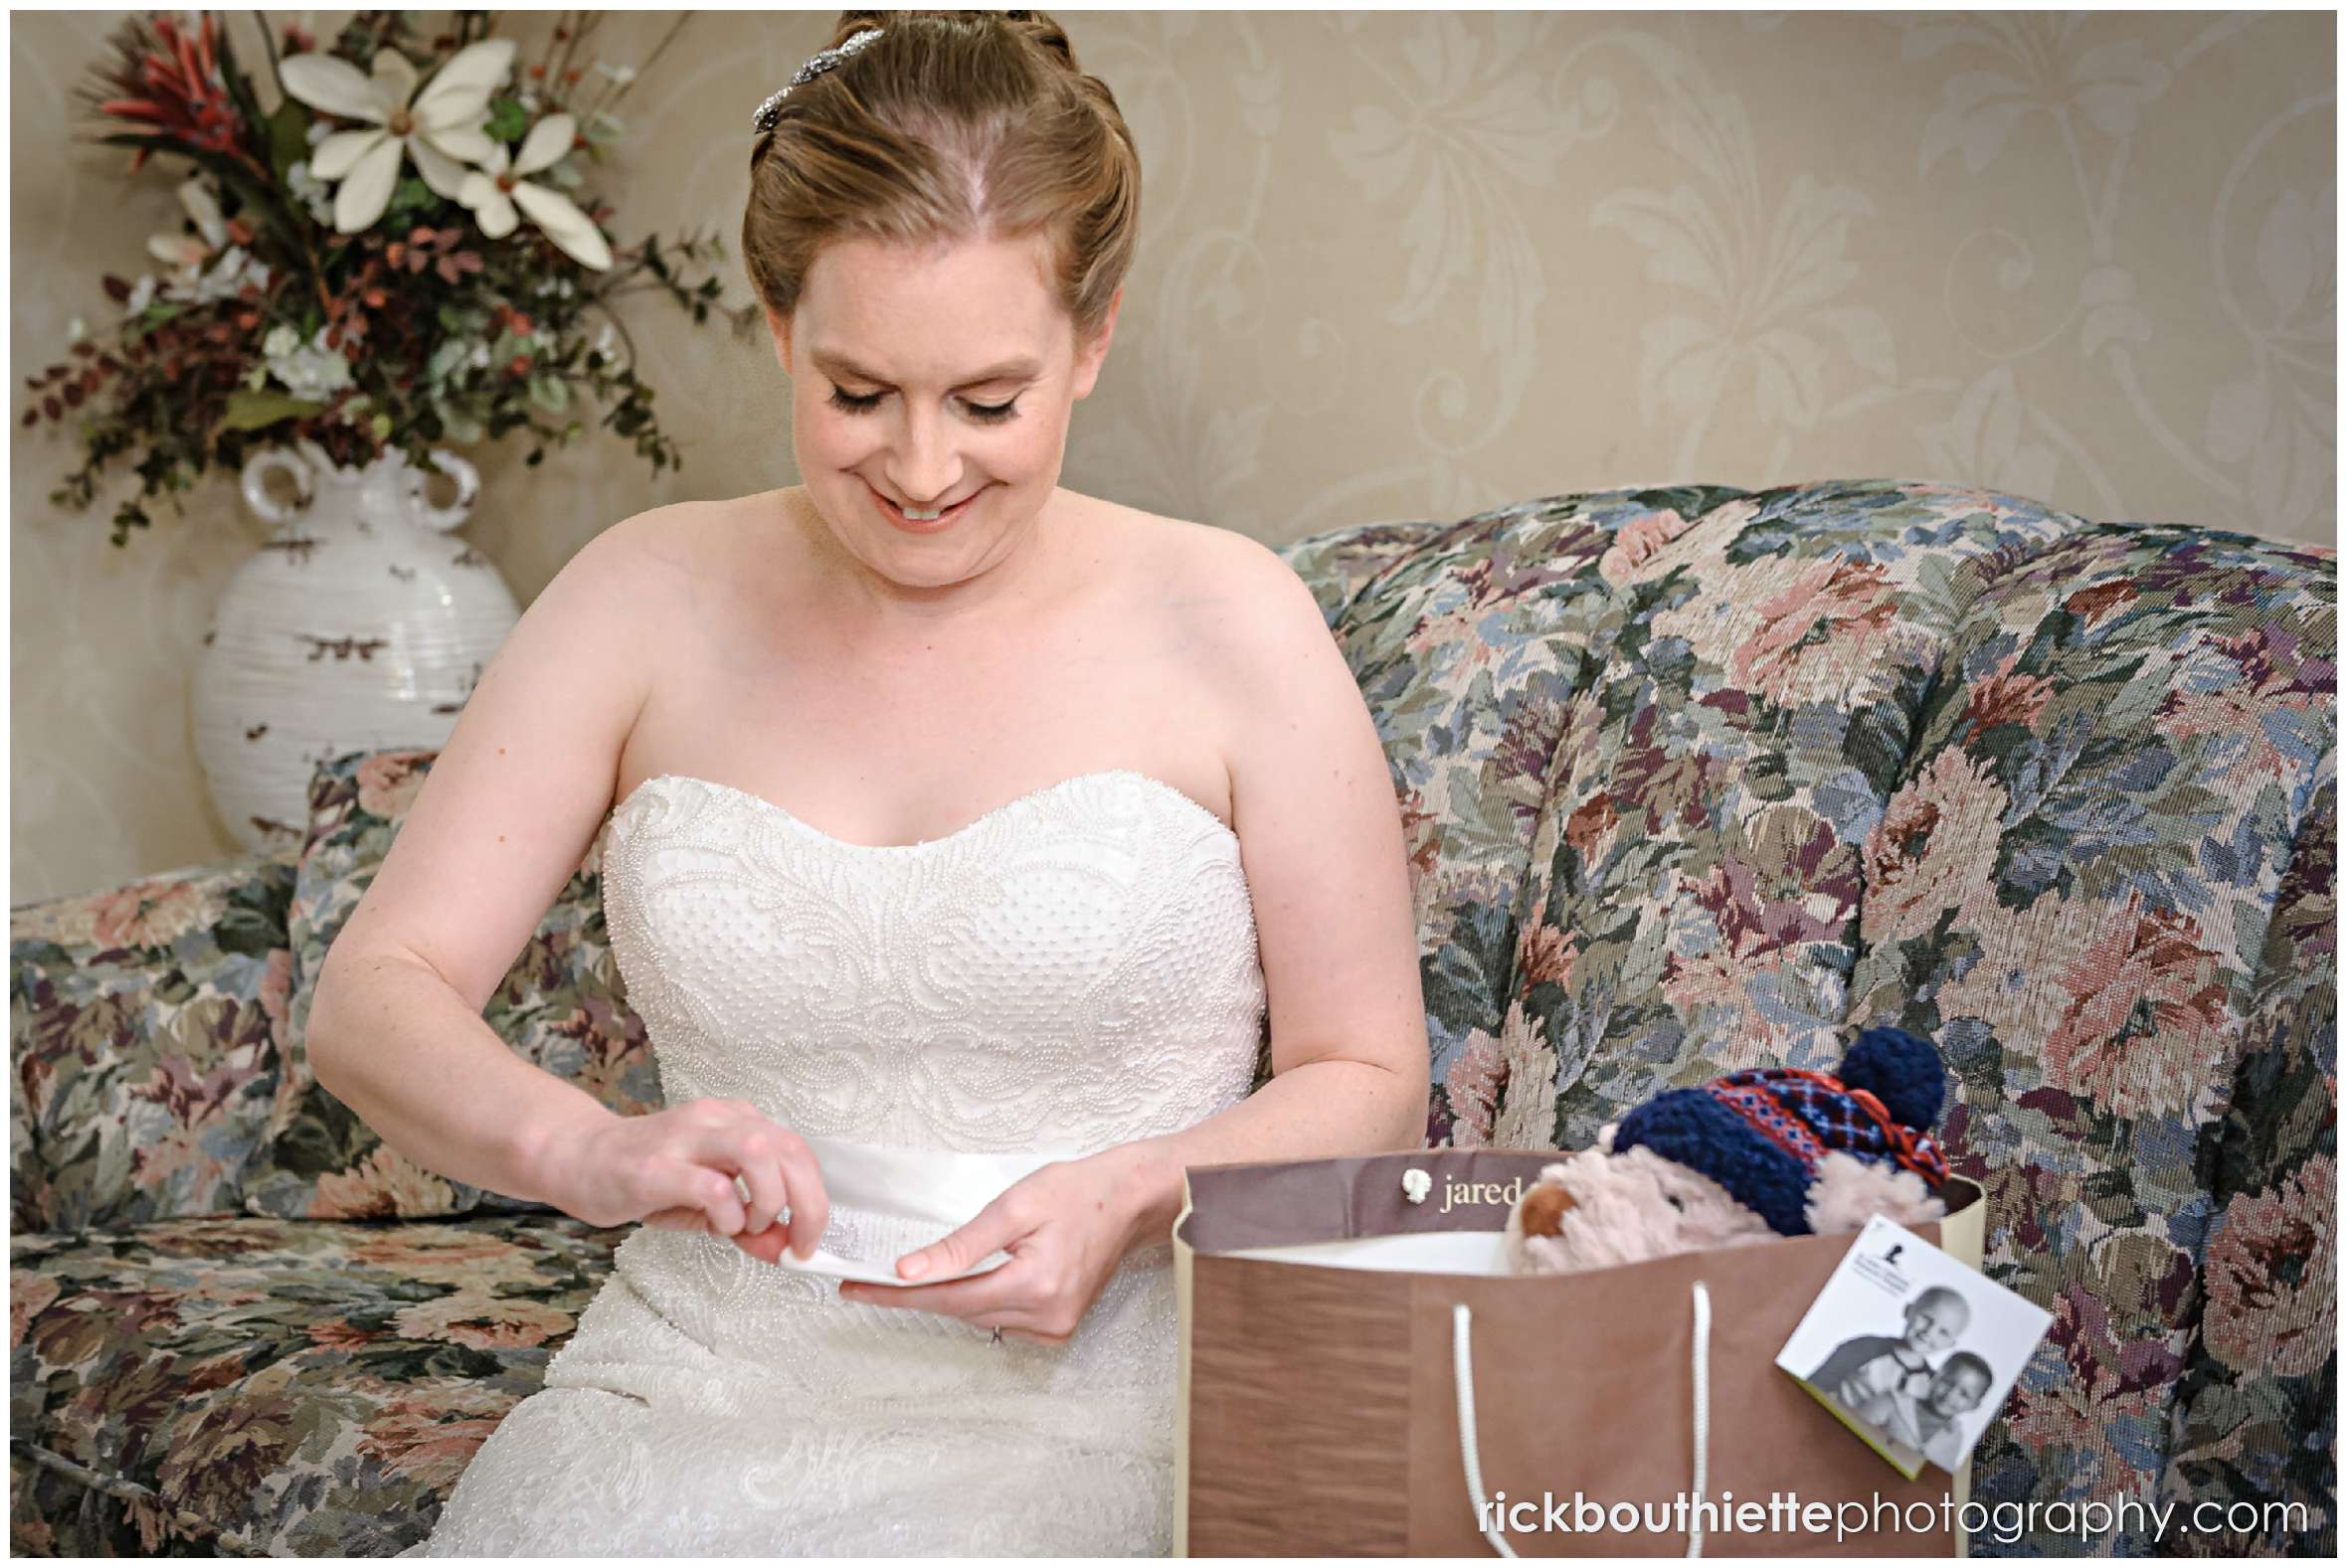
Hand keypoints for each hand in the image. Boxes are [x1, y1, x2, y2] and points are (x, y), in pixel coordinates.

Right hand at [541, 1097, 828, 1263]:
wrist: (577, 1157)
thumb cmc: (645, 1177)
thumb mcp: (705, 1202)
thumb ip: (747, 1221)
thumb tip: (786, 1249)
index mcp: (736, 1121)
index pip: (797, 1151)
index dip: (813, 1198)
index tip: (807, 1239)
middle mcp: (717, 1120)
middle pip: (789, 1149)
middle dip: (808, 1204)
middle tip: (798, 1244)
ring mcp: (686, 1139)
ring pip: (758, 1152)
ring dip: (768, 1200)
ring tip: (748, 1226)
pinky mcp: (656, 1166)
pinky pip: (713, 1186)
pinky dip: (729, 1215)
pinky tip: (717, 1227)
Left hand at [836, 1149, 1145, 1343]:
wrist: (1129, 1201)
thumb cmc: (1078, 1193)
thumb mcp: (1014, 1207)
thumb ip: (961, 1245)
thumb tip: (910, 1271)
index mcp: (1034, 1284)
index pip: (947, 1298)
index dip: (897, 1295)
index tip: (857, 1290)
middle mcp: (1046, 1315)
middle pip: (960, 1310)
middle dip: (919, 1293)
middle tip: (873, 1278)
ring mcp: (1056, 1326)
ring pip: (979, 1317)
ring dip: (952, 1296)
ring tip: (925, 1273)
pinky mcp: (1060, 1326)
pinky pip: (1002, 1319)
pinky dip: (982, 1301)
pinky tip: (978, 1279)